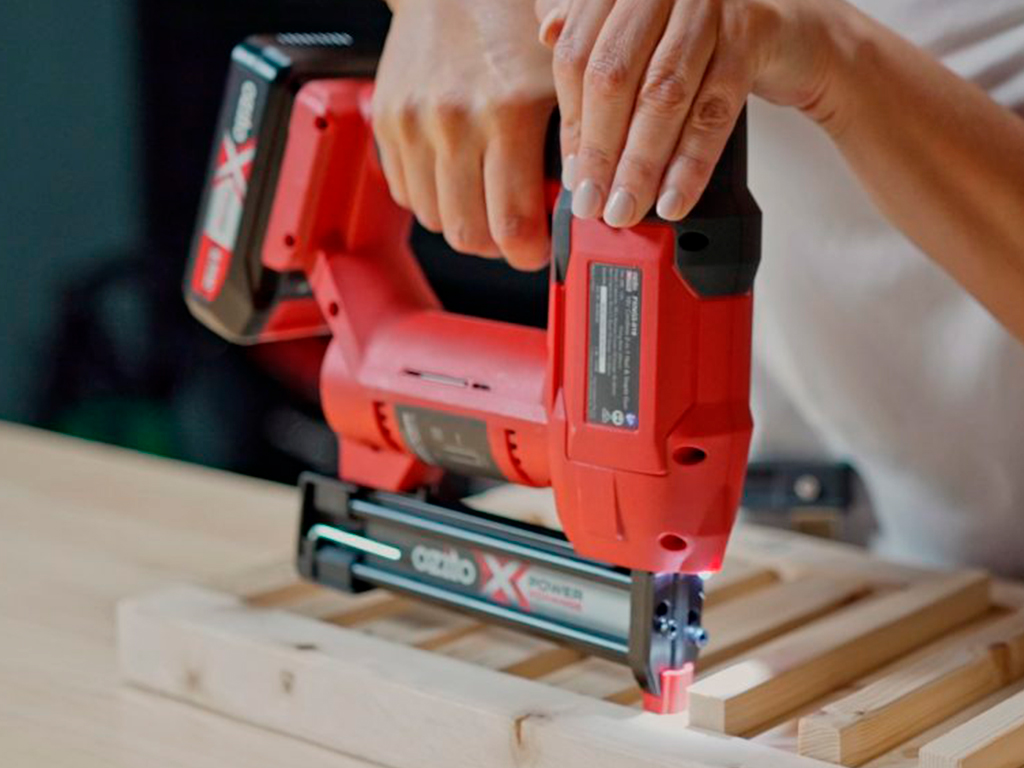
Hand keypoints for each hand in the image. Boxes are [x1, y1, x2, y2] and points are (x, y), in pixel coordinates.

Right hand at [373, 0, 556, 268]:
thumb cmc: (512, 17)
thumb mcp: (562, 74)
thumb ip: (575, 140)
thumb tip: (581, 202)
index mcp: (506, 111)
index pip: (513, 225)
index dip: (530, 252)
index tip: (540, 249)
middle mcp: (452, 121)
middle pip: (470, 236)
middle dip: (498, 247)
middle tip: (517, 232)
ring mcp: (412, 124)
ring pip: (436, 221)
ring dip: (465, 223)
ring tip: (488, 200)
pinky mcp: (386, 122)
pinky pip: (406, 194)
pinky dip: (433, 199)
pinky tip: (458, 177)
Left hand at [540, 0, 839, 225]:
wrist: (798, 33)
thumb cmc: (707, 37)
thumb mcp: (644, 32)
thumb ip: (595, 31)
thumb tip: (546, 36)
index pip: (578, 56)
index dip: (572, 123)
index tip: (574, 175)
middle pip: (613, 76)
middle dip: (600, 152)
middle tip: (593, 203)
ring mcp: (708, 4)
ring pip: (661, 96)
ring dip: (640, 165)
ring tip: (627, 209)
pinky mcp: (752, 31)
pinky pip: (713, 111)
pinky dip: (690, 164)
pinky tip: (673, 198)